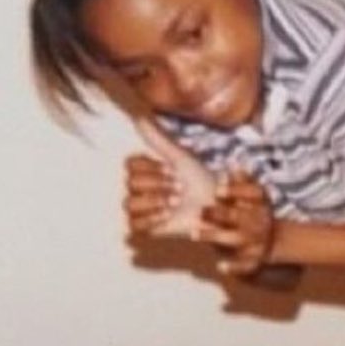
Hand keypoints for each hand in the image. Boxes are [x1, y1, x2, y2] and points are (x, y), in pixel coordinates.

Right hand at [125, 118, 215, 238]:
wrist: (214, 205)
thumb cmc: (199, 179)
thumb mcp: (180, 157)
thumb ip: (159, 139)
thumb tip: (138, 118)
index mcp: (144, 169)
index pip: (131, 164)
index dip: (153, 168)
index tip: (173, 170)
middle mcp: (138, 187)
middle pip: (132, 183)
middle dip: (160, 185)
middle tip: (180, 188)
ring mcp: (140, 208)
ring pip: (130, 203)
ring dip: (157, 202)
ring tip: (177, 202)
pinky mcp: (144, 227)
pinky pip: (134, 224)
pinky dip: (152, 219)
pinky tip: (169, 215)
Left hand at [195, 170, 275, 277]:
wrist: (274, 242)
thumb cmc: (255, 214)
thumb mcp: (255, 197)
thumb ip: (242, 184)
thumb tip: (233, 167)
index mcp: (259, 204)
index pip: (252, 194)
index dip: (236, 191)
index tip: (218, 190)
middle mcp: (258, 222)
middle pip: (238, 216)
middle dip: (219, 214)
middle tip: (201, 210)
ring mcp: (255, 242)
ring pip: (234, 239)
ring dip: (214, 236)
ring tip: (194, 234)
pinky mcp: (252, 261)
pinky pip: (244, 265)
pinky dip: (234, 267)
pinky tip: (221, 267)